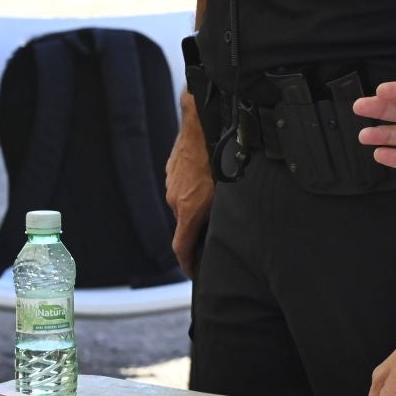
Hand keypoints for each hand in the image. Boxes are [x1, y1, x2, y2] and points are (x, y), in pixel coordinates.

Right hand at [165, 101, 212, 278]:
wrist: (200, 125)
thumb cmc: (216, 156)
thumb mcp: (225, 191)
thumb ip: (219, 213)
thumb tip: (225, 226)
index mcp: (187, 210)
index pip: (181, 248)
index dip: (187, 264)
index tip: (193, 270)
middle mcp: (175, 200)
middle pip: (186, 224)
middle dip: (199, 228)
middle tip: (217, 227)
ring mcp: (171, 185)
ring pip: (185, 204)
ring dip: (197, 205)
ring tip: (215, 197)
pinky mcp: (171, 172)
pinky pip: (182, 188)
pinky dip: (193, 189)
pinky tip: (207, 179)